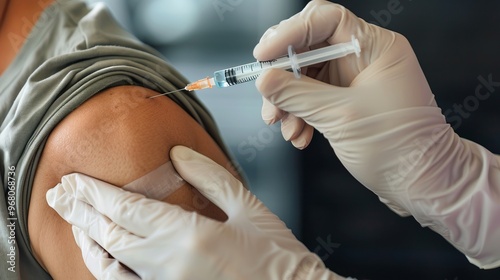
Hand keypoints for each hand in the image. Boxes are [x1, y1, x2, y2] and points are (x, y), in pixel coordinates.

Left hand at [47, 146, 348, 279]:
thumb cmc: (276, 256)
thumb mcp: (248, 207)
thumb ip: (209, 177)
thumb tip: (177, 154)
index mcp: (189, 236)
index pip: (128, 210)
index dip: (97, 193)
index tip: (75, 180)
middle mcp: (169, 265)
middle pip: (110, 236)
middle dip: (80, 212)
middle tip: (58, 195)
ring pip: (111, 266)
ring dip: (88, 242)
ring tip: (74, 222)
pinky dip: (107, 270)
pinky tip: (102, 257)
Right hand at [254, 0, 499, 268]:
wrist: (420, 183)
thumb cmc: (398, 148)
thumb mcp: (342, 117)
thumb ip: (298, 95)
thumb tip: (264, 80)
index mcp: (374, 47)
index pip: (324, 20)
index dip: (289, 33)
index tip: (264, 55)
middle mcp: (363, 58)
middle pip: (308, 48)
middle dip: (283, 74)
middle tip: (267, 96)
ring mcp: (353, 81)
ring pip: (304, 77)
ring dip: (287, 101)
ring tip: (283, 126)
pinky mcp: (345, 102)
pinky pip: (310, 99)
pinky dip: (298, 115)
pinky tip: (298, 135)